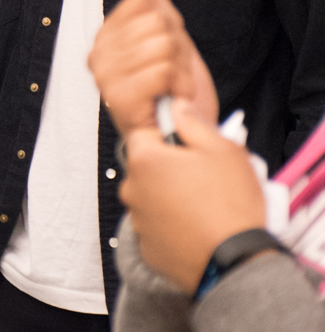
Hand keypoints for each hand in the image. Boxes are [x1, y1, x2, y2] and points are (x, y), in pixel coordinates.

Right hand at [89, 0, 218, 134]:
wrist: (183, 136)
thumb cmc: (173, 91)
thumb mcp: (169, 38)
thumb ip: (153, 2)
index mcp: (106, 36)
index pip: (145, 1)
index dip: (168, 23)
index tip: (167, 50)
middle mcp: (98, 55)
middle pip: (156, 22)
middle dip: (178, 48)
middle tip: (172, 74)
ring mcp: (105, 78)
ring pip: (162, 45)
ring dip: (181, 70)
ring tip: (173, 88)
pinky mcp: (118, 99)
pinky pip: (161, 70)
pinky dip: (179, 86)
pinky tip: (172, 99)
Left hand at [120, 102, 265, 292]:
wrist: (236, 262)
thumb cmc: (230, 204)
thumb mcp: (222, 150)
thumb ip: (193, 122)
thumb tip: (176, 107)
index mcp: (144, 159)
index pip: (144, 134)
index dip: (168, 137)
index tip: (189, 147)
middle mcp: (131, 189)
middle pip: (147, 167)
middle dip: (170, 168)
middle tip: (204, 178)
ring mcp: (137, 220)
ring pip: (151, 196)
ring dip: (169, 196)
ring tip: (204, 206)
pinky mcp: (147, 247)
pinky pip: (157, 226)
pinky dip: (171, 224)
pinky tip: (197, 227)